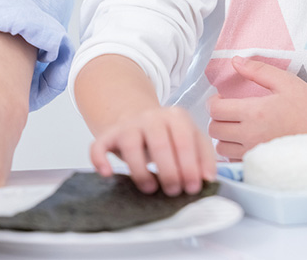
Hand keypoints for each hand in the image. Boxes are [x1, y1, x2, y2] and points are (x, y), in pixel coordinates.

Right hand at [90, 106, 215, 195]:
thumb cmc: (168, 135)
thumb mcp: (190, 138)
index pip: (185, 141)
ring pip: (131, 146)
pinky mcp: (108, 135)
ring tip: (150, 188)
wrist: (137, 118)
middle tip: (174, 191)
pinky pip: (98, 146)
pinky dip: (100, 160)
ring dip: (141, 171)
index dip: (190, 166)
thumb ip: (203, 156)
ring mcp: (128, 125)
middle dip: (169, 172)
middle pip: (160, 144)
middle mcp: (151, 117)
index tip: (192, 188)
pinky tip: (108, 174)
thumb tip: (208, 178)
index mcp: (176, 117)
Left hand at [207, 56, 306, 159]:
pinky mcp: (260, 163)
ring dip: (224, 136)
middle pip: (214, 129)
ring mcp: (254, 152)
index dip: (214, 101)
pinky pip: (234, 160)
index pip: (216, 109)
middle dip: (217, 117)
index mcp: (255, 112)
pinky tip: (246, 141)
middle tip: (229, 111)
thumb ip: (258, 70)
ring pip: (221, 147)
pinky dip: (234, 151)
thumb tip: (235, 61)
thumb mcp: (287, 81)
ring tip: (237, 126)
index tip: (222, 98)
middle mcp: (250, 134)